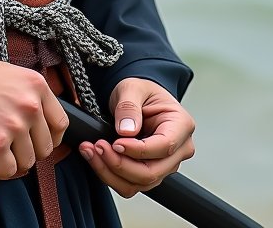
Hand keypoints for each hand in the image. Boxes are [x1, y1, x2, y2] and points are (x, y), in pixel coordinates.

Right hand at [0, 49, 67, 179]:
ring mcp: (13, 126)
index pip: (60, 124)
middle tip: (9, 146)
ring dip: (11, 161)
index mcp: (35, 85)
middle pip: (45, 148)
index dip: (49, 137)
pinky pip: (7, 171)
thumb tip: (38, 125)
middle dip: (27, 151)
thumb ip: (27, 96)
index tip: (36, 141)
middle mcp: (29, 105)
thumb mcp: (7, 75)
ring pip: (27, 163)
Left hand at [78, 78, 194, 198]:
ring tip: (91, 151)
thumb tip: (126, 131)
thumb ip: (129, 107)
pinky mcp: (150, 172)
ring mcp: (165, 164)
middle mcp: (179, 149)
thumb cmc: (140, 91)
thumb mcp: (132, 88)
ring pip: (140, 183)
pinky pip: (131, 184)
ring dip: (111, 172)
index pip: (164, 146)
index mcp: (181, 125)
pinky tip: (96, 158)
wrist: (137, 98)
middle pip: (152, 171)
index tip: (115, 143)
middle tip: (98, 146)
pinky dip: (110, 175)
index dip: (138, 149)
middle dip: (120, 164)